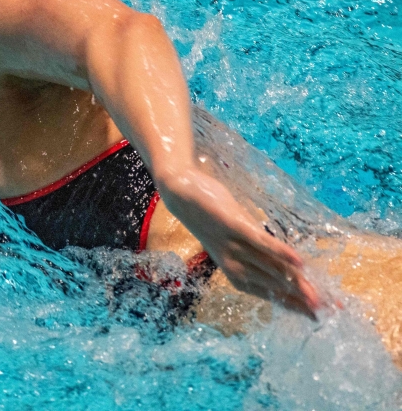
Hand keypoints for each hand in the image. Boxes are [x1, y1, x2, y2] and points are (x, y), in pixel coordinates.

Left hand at [157, 167, 321, 317]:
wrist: (181, 193)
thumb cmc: (213, 218)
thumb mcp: (236, 240)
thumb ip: (260, 253)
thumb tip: (290, 266)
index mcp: (234, 270)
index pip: (268, 293)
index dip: (293, 304)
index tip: (318, 316)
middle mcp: (233, 263)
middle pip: (273, 284)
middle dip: (301, 299)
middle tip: (328, 312)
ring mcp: (232, 244)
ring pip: (269, 268)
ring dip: (295, 283)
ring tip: (318, 298)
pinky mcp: (232, 224)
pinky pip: (258, 241)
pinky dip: (279, 251)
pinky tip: (299, 262)